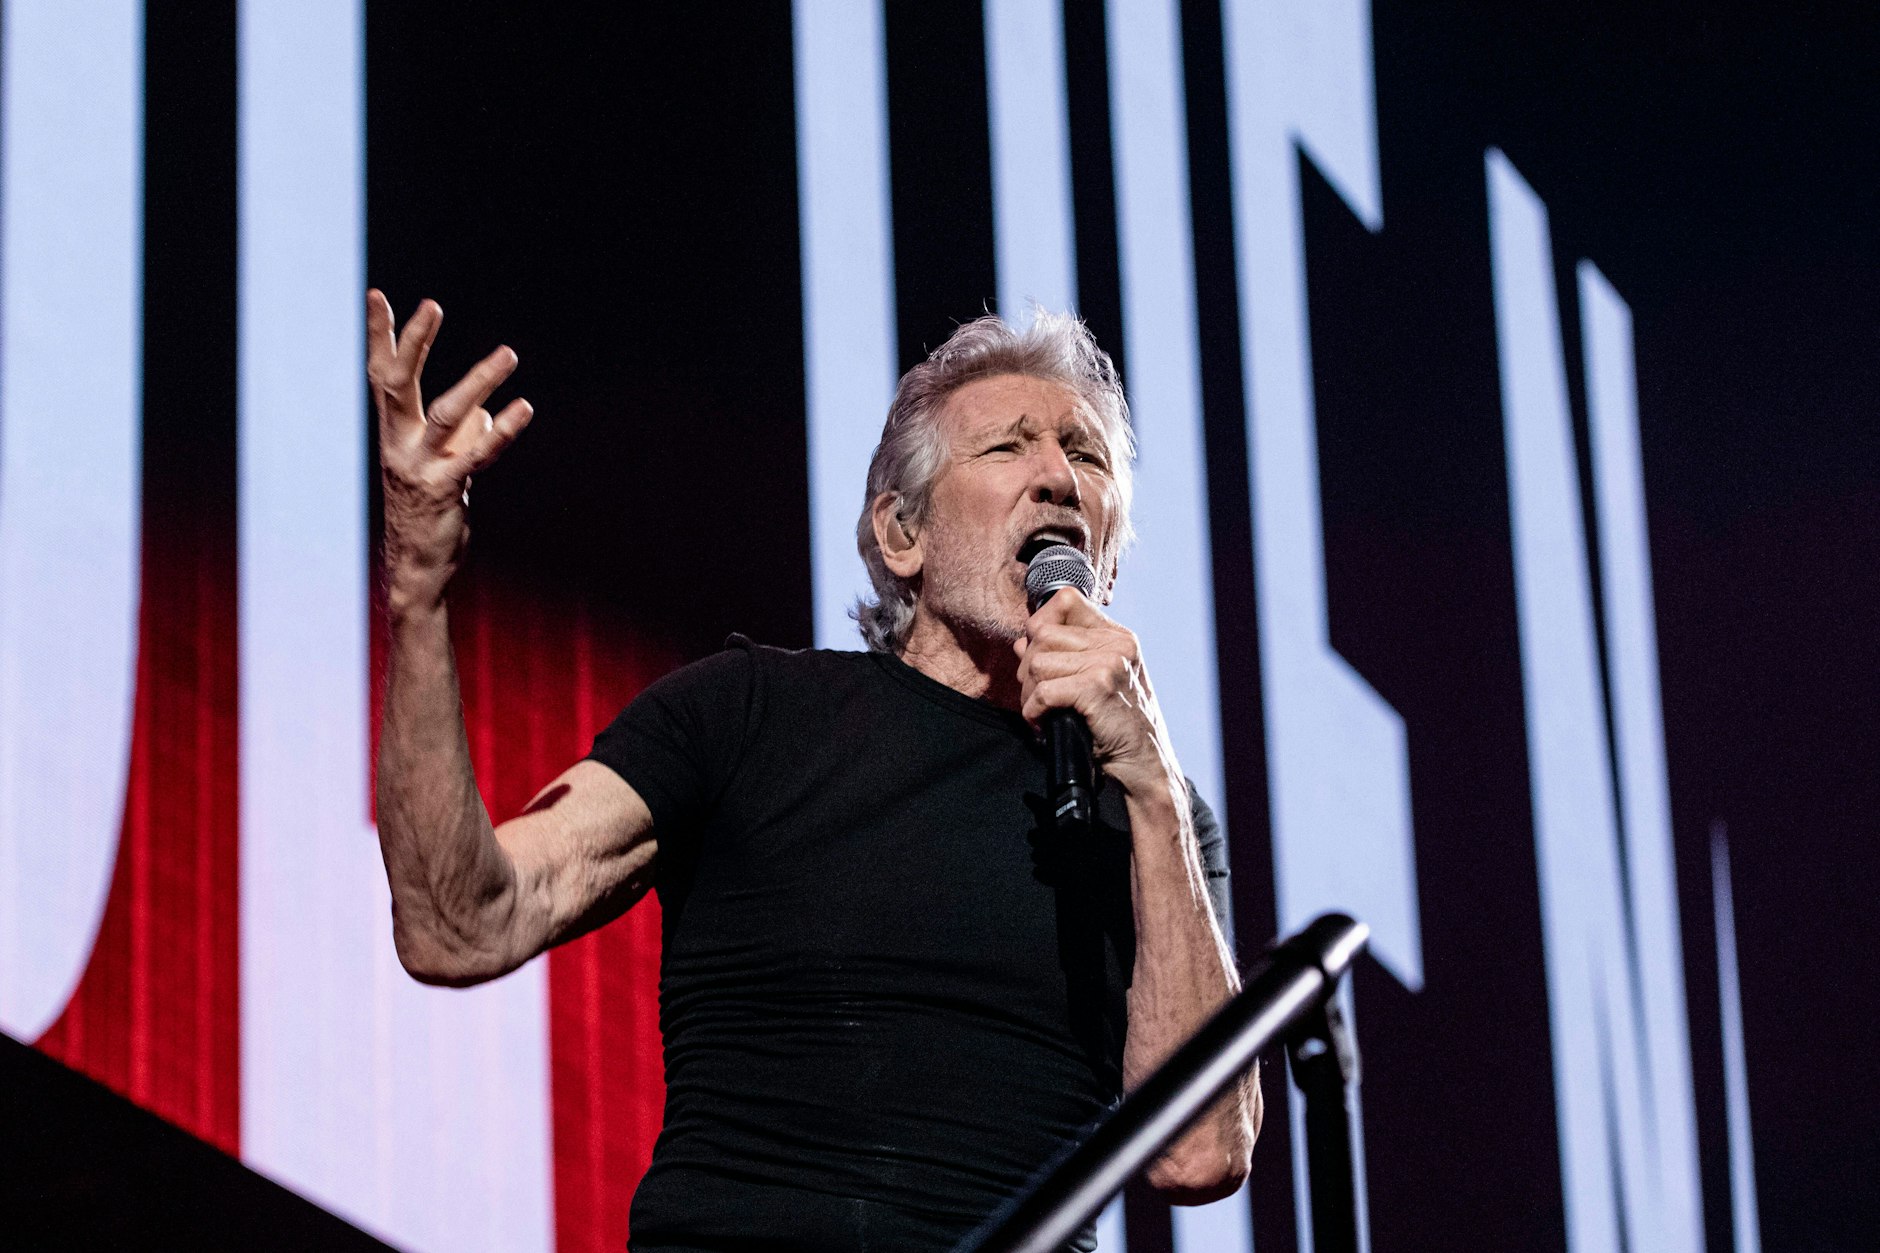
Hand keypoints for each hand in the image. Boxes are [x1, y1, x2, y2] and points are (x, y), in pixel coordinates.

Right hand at [367, 290, 532, 610]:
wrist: (417, 568)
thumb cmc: (428, 512)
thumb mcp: (442, 465)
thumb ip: (459, 435)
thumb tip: (484, 413)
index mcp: (392, 433)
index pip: (382, 375)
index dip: (381, 336)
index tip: (376, 294)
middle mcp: (397, 444)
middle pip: (398, 384)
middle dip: (413, 343)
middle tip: (432, 305)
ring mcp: (419, 466)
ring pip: (447, 414)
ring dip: (479, 381)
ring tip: (508, 354)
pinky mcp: (445, 489)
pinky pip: (478, 453)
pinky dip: (504, 430)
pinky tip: (524, 407)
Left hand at [1014, 589, 1178, 796]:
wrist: (1144, 762)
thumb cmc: (1117, 725)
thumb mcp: (1097, 681)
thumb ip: (1065, 656)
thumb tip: (1023, 642)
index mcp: (1116, 636)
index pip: (1066, 600)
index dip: (1042, 624)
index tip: (1040, 655)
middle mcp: (1115, 643)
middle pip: (1042, 635)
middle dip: (1028, 669)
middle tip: (1037, 696)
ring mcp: (1108, 663)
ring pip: (1037, 663)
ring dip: (1029, 693)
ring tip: (1043, 711)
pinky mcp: (1096, 687)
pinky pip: (1043, 691)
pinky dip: (1034, 711)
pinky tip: (1044, 722)